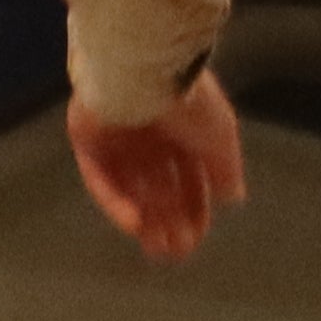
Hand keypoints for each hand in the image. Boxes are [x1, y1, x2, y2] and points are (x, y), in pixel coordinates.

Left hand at [67, 77, 250, 264]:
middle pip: (158, 188)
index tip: (198, 235)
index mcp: (182, 129)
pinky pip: (100, 178)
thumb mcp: (220, 136)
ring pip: (129, 188)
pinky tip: (133, 224)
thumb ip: (225, 168)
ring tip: (157, 248)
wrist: (144, 68)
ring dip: (144, 219)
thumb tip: (233, 198)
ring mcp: (116, 137)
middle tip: (176, 252)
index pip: (189, 178)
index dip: (194, 209)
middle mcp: (149, 135)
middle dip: (169, 221)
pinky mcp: (87, 138)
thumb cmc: (188, 98)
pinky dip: (115, 203)